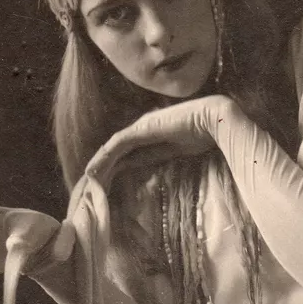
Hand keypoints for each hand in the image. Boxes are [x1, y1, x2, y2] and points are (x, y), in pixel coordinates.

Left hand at [87, 95, 236, 189]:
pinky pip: (116, 145)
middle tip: (92, 184)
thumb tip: (149, 167)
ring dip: (100, 163)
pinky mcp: (140, 129)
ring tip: (88, 179)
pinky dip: (104, 157)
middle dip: (103, 166)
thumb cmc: (205, 134)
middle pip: (116, 149)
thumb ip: (161, 156)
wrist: (214, 119)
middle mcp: (142, 128)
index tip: (106, 181)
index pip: (127, 152)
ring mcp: (140, 127)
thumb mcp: (177, 151)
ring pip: (113, 148)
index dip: (115, 166)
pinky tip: (95, 170)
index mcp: (152, 133)